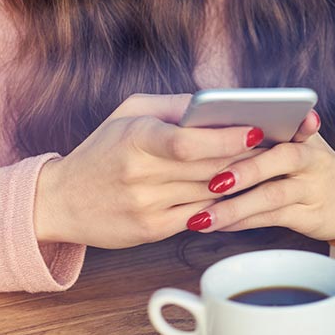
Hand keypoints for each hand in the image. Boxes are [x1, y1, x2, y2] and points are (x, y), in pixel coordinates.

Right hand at [33, 93, 264, 248]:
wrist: (60, 201)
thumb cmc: (103, 148)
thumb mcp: (129, 113)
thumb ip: (174, 106)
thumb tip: (218, 102)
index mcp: (135, 139)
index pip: (187, 142)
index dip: (226, 138)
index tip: (256, 129)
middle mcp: (139, 175)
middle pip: (206, 168)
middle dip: (244, 157)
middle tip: (274, 145)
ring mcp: (145, 206)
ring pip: (208, 193)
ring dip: (239, 180)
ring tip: (263, 165)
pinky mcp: (150, 232)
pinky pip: (198, 216)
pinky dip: (221, 204)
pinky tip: (237, 192)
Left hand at [184, 111, 334, 238]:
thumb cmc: (315, 164)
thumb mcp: (301, 138)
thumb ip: (270, 129)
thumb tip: (220, 123)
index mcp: (302, 134)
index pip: (279, 125)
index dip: (252, 130)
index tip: (220, 134)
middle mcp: (311, 158)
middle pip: (280, 158)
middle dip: (247, 170)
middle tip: (214, 181)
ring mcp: (312, 188)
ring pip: (272, 196)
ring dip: (237, 207)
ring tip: (203, 216)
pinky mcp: (311, 216)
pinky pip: (274, 219)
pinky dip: (245, 222)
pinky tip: (220, 225)